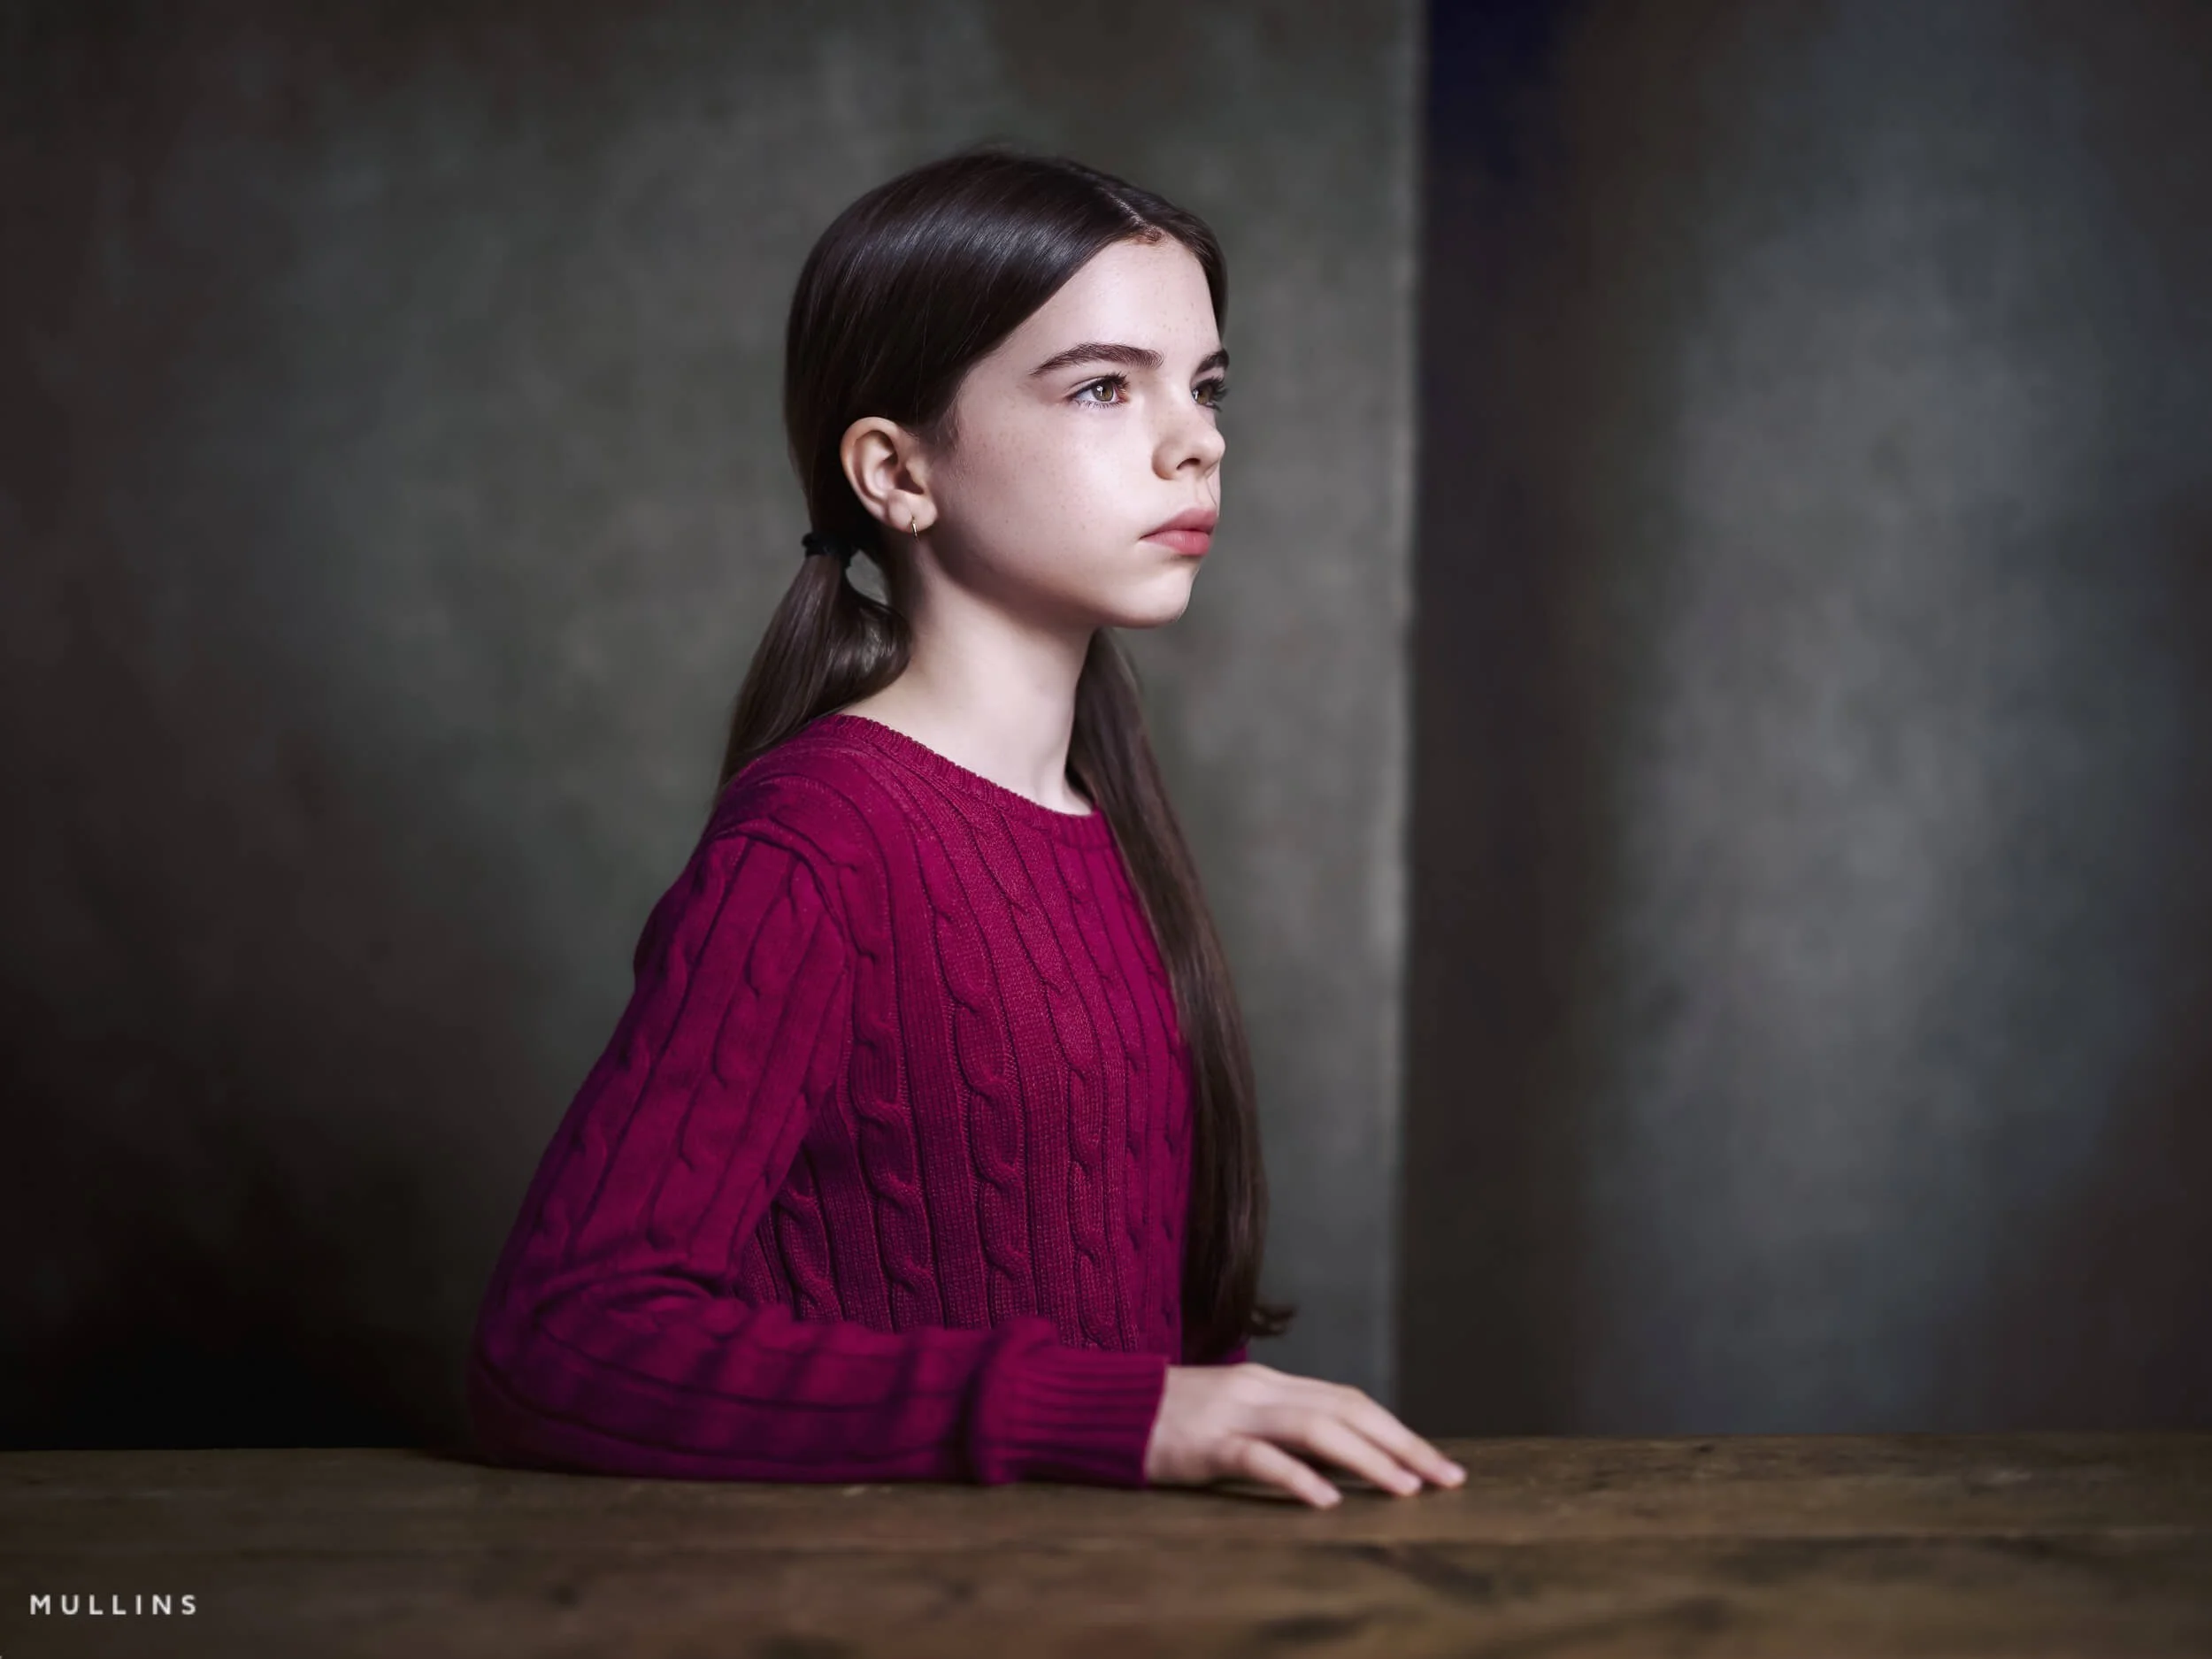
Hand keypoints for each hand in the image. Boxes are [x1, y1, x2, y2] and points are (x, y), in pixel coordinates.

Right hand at [1142, 1361, 1466, 1507]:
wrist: (1100, 1407)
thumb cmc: (1167, 1419)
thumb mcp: (1232, 1414)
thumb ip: (1278, 1425)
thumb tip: (1337, 1456)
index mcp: (1270, 1382)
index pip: (1350, 1401)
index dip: (1398, 1431)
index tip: (1437, 1464)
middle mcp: (1261, 1389)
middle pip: (1348, 1410)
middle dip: (1404, 1444)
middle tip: (1448, 1478)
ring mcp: (1232, 1413)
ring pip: (1316, 1428)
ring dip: (1368, 1460)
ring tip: (1405, 1490)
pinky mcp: (1203, 1444)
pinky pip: (1258, 1458)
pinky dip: (1297, 1477)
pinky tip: (1326, 1501)